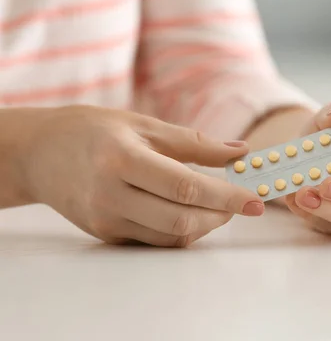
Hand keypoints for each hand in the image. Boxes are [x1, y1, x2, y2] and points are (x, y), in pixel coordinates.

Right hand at [21, 105, 264, 246]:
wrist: (40, 153)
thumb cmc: (94, 130)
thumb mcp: (144, 125)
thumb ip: (195, 143)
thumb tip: (241, 151)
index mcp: (122, 160)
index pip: (185, 188)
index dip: (226, 197)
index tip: (256, 200)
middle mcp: (111, 195)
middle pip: (181, 219)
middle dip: (222, 215)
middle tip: (242, 202)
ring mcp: (106, 220)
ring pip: (171, 235)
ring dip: (205, 223)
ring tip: (219, 204)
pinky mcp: (106, 233)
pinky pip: (155, 238)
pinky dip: (181, 227)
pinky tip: (192, 210)